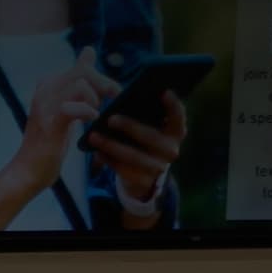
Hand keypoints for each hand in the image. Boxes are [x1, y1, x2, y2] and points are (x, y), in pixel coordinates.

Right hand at [0, 48, 116, 229]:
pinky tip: (91, 120)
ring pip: (79, 85)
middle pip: (82, 72)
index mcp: (48, 86)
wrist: (29, 170)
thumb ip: (77, 84)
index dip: (100, 78)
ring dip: (94, 99)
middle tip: (111, 102)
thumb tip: (89, 52)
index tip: (109, 94)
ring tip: (95, 114)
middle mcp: (45, 91)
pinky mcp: (49, 124)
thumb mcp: (66, 107)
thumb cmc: (50, 142)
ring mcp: (46, 106)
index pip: (81, 67)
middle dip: (104, 85)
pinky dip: (86, 112)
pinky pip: (71, 108)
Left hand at [87, 89, 187, 220]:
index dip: (173, 105)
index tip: (164, 92)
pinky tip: (96, 151)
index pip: (178, 117)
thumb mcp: (150, 128)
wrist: (145, 173)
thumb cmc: (145, 140)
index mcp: (175, 132)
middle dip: (130, 127)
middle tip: (110, 119)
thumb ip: (145, 116)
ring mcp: (158, 167)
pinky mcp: (143, 181)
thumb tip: (123, 101)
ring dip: (111, 145)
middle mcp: (171, 150)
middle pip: (150, 137)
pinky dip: (108, 159)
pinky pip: (123, 169)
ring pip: (133, 156)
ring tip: (93, 136)